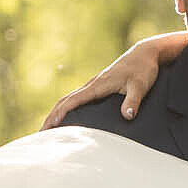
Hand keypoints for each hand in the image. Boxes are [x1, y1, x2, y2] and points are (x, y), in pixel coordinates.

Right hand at [40, 36, 180, 128]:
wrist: (146, 54)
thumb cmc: (143, 69)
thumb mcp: (140, 85)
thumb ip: (133, 101)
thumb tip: (127, 116)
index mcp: (98, 85)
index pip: (73, 101)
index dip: (60, 114)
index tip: (50, 126)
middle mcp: (92, 84)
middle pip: (65, 101)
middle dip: (52, 117)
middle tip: (41, 134)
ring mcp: (94, 85)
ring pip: (69, 99)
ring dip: (57, 113)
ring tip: (48, 129)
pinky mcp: (99, 86)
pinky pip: (77, 98)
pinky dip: (67, 109)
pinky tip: (67, 118)